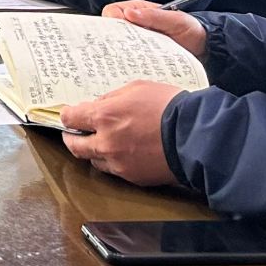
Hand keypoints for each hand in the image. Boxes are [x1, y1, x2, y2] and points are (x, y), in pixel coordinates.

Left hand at [61, 81, 185, 185]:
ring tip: (103, 143)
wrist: (197, 136)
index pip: (70, 118)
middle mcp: (106, 143)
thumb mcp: (138, 88)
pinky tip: (124, 153)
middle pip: (74, 145)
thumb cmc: (170, 107)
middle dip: (71, 138)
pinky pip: (115, 170)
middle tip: (74, 134)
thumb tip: (99, 105)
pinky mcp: (133, 177)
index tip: (69, 115)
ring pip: (94, 160)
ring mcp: (118, 163)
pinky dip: (114, 162)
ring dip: (94, 151)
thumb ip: (113, 97)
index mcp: (104, 117)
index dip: (68, 115)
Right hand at [101, 1, 207, 59]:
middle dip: (112, 39)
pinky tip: (136, 68)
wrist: (206, 49)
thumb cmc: (191, 29)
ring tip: (131, 59)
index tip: (119, 28)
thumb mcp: (176, 20)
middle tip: (122, 48)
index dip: (111, 19)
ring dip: (121, 53)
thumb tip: (129, 13)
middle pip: (110, 30)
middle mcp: (134, 26)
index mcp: (139, 11)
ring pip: (117, 47)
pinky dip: (130, 64)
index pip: (112, 11)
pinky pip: (129, 60)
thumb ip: (155, 16)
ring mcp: (136, 43)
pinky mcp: (141, 57)